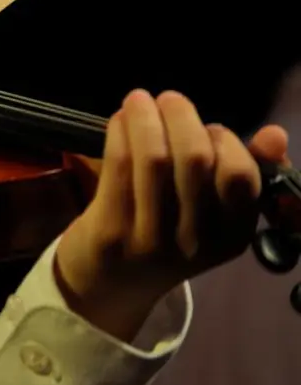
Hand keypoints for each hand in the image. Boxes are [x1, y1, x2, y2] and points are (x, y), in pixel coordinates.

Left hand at [55, 89, 287, 339]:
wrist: (109, 285)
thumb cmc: (166, 235)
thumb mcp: (211, 214)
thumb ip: (243, 171)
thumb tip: (275, 135)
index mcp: (231, 236)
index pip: (240, 176)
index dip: (224, 140)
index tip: (206, 128)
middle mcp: (195, 241)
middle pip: (195, 160)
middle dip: (182, 117)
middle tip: (169, 99)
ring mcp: (151, 239)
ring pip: (154, 159)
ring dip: (146, 117)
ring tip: (140, 99)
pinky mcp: (111, 233)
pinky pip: (118, 167)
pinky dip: (120, 133)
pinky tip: (120, 121)